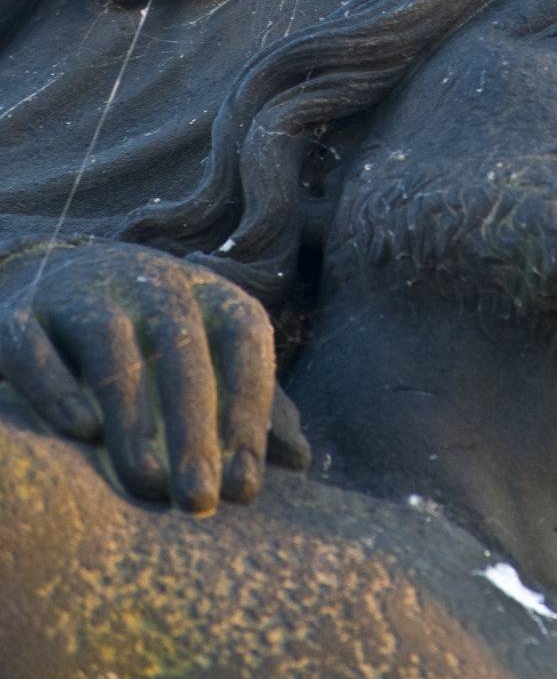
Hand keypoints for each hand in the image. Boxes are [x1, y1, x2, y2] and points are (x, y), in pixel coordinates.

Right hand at [0, 241, 308, 513]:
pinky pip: (34, 343)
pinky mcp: (20, 313)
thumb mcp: (206, 355)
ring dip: (131, 414)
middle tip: (199, 502)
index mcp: (205, 292)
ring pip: (110, 342)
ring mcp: (81, 291)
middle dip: (195, 428)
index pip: (243, 338)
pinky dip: (54, 384)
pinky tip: (79, 433)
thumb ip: (249, 403)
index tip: (247, 486)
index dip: (251, 409)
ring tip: (146, 482)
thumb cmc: (147, 338)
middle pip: (180, 346)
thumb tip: (301, 459)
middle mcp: (148, 280)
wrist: (46, 280)